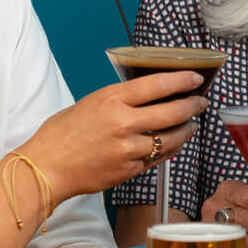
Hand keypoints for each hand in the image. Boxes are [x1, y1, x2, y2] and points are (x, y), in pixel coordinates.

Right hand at [25, 71, 207, 197]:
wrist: (46, 168)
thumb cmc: (61, 134)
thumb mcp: (89, 104)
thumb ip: (118, 100)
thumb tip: (147, 96)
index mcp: (111, 99)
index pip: (157, 84)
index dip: (181, 80)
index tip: (195, 78)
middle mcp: (123, 122)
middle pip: (172, 112)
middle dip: (192, 106)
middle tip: (200, 103)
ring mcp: (128, 148)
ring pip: (170, 138)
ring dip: (185, 131)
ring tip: (191, 125)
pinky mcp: (129, 169)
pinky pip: (157, 157)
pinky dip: (168, 149)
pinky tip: (173, 144)